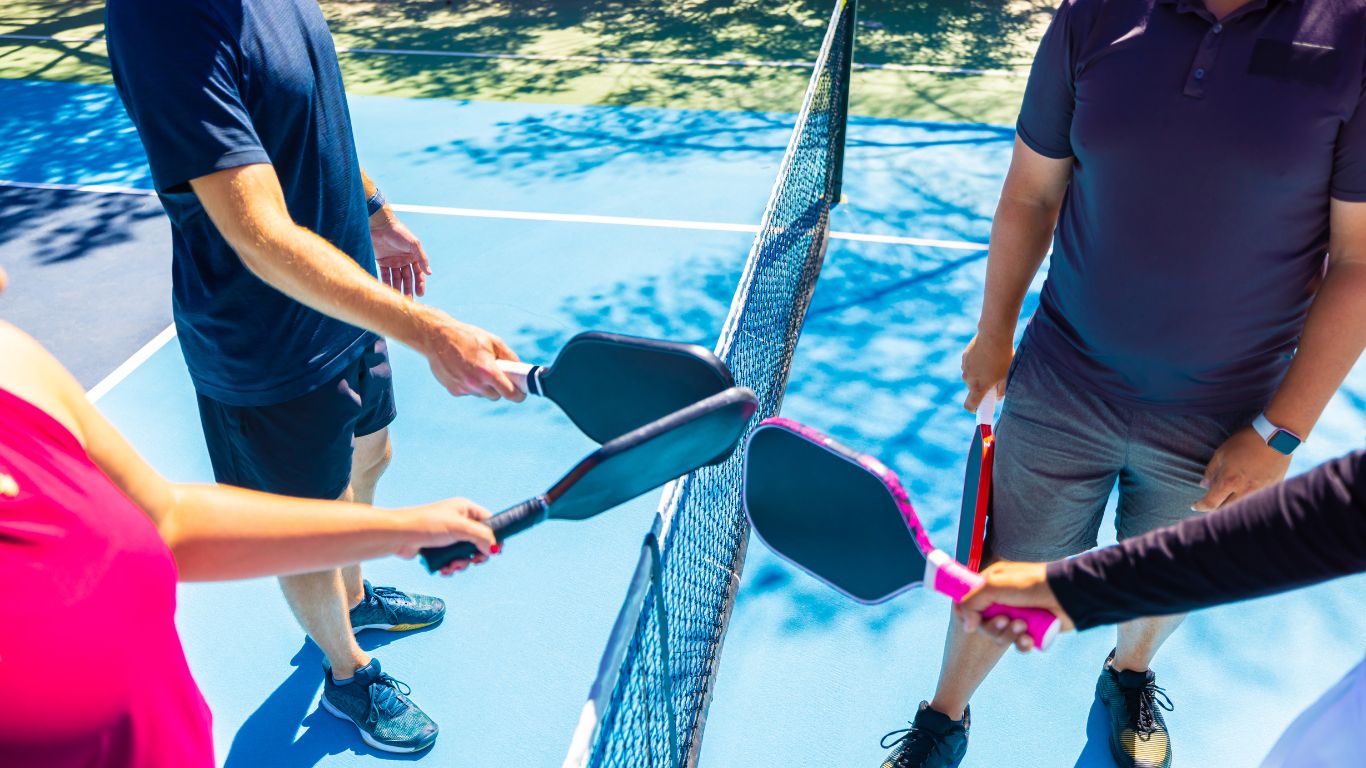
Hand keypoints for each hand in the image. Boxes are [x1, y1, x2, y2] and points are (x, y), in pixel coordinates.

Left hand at [371, 209, 430, 298]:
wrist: (380, 224)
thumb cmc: (399, 232)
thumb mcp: (413, 244)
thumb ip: (422, 258)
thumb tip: (429, 273)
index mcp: (413, 256)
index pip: (418, 273)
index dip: (420, 284)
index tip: (420, 293)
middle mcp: (404, 260)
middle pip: (407, 278)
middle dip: (408, 289)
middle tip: (408, 301)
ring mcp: (393, 261)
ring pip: (396, 278)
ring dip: (397, 288)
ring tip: (397, 299)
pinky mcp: (382, 261)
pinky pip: (385, 275)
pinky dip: (386, 283)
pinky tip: (386, 291)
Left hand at [394, 498, 498, 574]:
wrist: (397, 536)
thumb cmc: (426, 525)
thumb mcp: (459, 528)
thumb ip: (481, 537)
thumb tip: (495, 549)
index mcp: (465, 509)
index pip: (489, 521)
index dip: (494, 536)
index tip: (496, 551)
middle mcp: (458, 521)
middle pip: (479, 542)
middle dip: (475, 555)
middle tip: (473, 561)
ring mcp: (447, 536)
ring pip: (465, 554)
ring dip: (461, 564)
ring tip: (451, 566)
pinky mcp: (437, 549)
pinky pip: (451, 561)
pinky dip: (450, 567)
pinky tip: (443, 569)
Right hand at [416, 309, 525, 400]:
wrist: (436, 337)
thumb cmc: (467, 336)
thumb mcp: (494, 341)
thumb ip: (510, 357)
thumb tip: (521, 369)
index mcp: (488, 371)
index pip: (510, 394)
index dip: (519, 395)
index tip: (521, 393)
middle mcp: (475, 383)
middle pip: (497, 396)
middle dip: (500, 387)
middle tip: (497, 374)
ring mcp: (463, 388)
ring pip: (482, 394)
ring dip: (484, 386)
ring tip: (477, 367)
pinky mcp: (454, 390)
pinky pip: (469, 392)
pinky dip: (471, 384)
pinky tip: (465, 370)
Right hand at [954, 562, 1074, 651]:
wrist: (1067, 596)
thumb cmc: (1030, 585)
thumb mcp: (993, 586)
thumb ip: (971, 602)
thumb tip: (967, 626)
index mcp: (993, 583)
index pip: (971, 602)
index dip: (970, 614)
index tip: (971, 621)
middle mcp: (1004, 599)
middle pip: (984, 622)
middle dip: (993, 626)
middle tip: (1005, 621)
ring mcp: (1018, 614)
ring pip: (1001, 635)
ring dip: (1008, 636)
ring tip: (1023, 627)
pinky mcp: (1032, 629)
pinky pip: (1018, 643)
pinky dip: (1022, 644)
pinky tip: (1029, 640)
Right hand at [961, 330, 1011, 411]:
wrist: (993, 335)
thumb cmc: (1003, 358)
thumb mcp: (1007, 376)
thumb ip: (1002, 390)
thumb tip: (997, 397)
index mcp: (978, 387)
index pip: (969, 405)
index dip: (974, 409)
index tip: (981, 407)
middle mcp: (968, 379)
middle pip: (972, 389)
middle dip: (981, 387)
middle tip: (994, 380)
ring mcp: (965, 367)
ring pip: (971, 376)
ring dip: (979, 375)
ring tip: (992, 364)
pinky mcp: (964, 357)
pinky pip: (970, 365)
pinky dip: (976, 364)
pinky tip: (987, 355)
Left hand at [1192, 426, 1291, 511]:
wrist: (1276, 437)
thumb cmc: (1246, 442)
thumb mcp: (1222, 453)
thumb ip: (1211, 471)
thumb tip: (1204, 485)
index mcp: (1229, 482)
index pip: (1211, 503)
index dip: (1200, 506)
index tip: (1195, 506)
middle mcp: (1245, 491)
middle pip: (1226, 510)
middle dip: (1215, 509)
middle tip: (1210, 504)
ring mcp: (1261, 492)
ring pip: (1242, 507)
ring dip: (1232, 507)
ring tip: (1226, 500)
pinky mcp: (1273, 489)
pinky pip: (1257, 501)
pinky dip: (1248, 501)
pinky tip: (1245, 494)